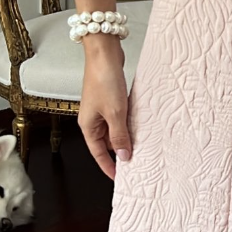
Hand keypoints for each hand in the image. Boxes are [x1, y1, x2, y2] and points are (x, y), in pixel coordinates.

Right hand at [78, 41, 131, 179]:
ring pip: (115, 130)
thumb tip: (123, 156)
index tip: (119, 178)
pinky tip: (141, 125)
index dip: (109, 167)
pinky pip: (120, 118)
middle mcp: (93, 119)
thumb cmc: (104, 80)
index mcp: (88, 126)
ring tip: (143, 145)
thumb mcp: (115, 113)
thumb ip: (120, 136)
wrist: (104, 53)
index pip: (98, 153)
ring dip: (127, 136)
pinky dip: (129, 123)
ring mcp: (101, 109)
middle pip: (107, 143)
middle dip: (121, 152)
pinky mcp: (111, 99)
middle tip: (137, 162)